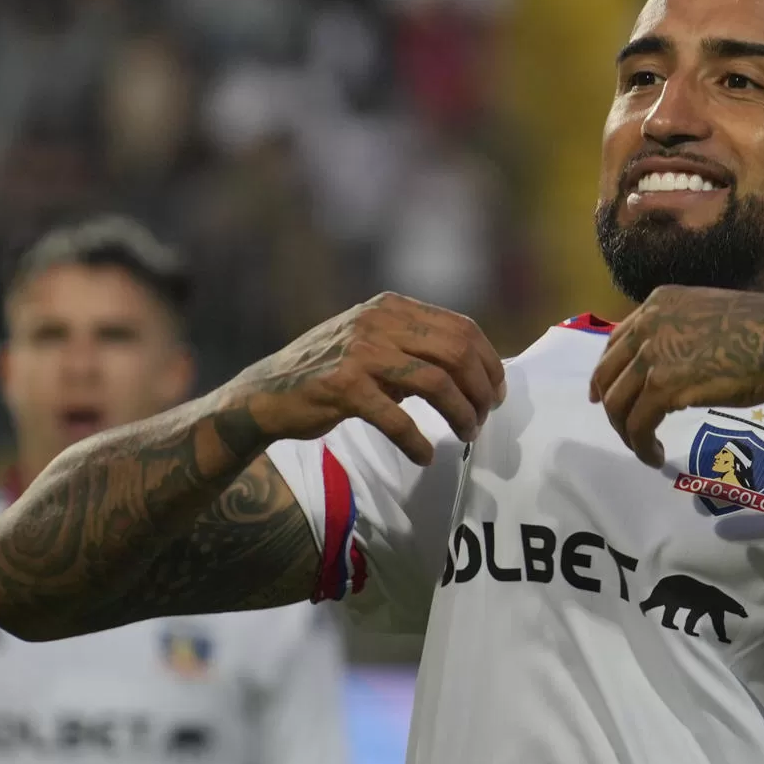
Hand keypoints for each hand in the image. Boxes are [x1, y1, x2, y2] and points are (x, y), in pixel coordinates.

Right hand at [227, 293, 504, 463]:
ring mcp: (360, 352)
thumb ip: (418, 351)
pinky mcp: (342, 386)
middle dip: (480, 390)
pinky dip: (417, 441)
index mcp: (392, 308)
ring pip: (436, 382)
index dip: (489, 362)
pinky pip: (397, 417)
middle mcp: (378, 322)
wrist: (266, 393)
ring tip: (466, 435)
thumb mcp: (376, 348)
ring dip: (460, 414)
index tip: (497, 393)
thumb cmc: (329, 373)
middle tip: (483, 419)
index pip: (462, 327)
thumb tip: (475, 375)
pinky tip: (424, 456)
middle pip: (456, 352)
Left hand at [589, 286, 763, 465]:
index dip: (606, 372)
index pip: (616, 341)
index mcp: (658, 304)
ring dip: (626, 432)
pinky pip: (638, 424)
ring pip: (617, 403)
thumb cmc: (763, 329)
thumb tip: (676, 358)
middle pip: (608, 373)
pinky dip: (641, 445)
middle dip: (609, 405)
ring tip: (644, 448)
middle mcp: (647, 325)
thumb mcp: (710, 315)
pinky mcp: (662, 387)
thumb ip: (683, 331)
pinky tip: (655, 455)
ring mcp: (651, 355)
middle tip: (620, 427)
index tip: (603, 393)